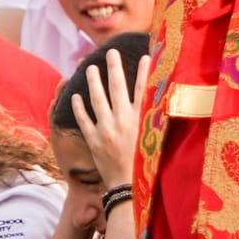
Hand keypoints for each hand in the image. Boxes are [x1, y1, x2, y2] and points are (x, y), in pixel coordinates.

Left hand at [71, 46, 147, 189]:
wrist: (129, 186)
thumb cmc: (147, 165)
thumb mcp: (156, 141)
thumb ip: (156, 123)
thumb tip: (163, 105)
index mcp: (142, 121)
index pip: (144, 90)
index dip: (144, 72)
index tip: (145, 56)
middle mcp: (123, 121)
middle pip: (117, 88)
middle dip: (114, 68)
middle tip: (110, 52)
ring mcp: (106, 130)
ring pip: (98, 100)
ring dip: (93, 82)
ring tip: (88, 67)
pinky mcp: (93, 140)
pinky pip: (84, 119)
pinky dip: (79, 107)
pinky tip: (75, 96)